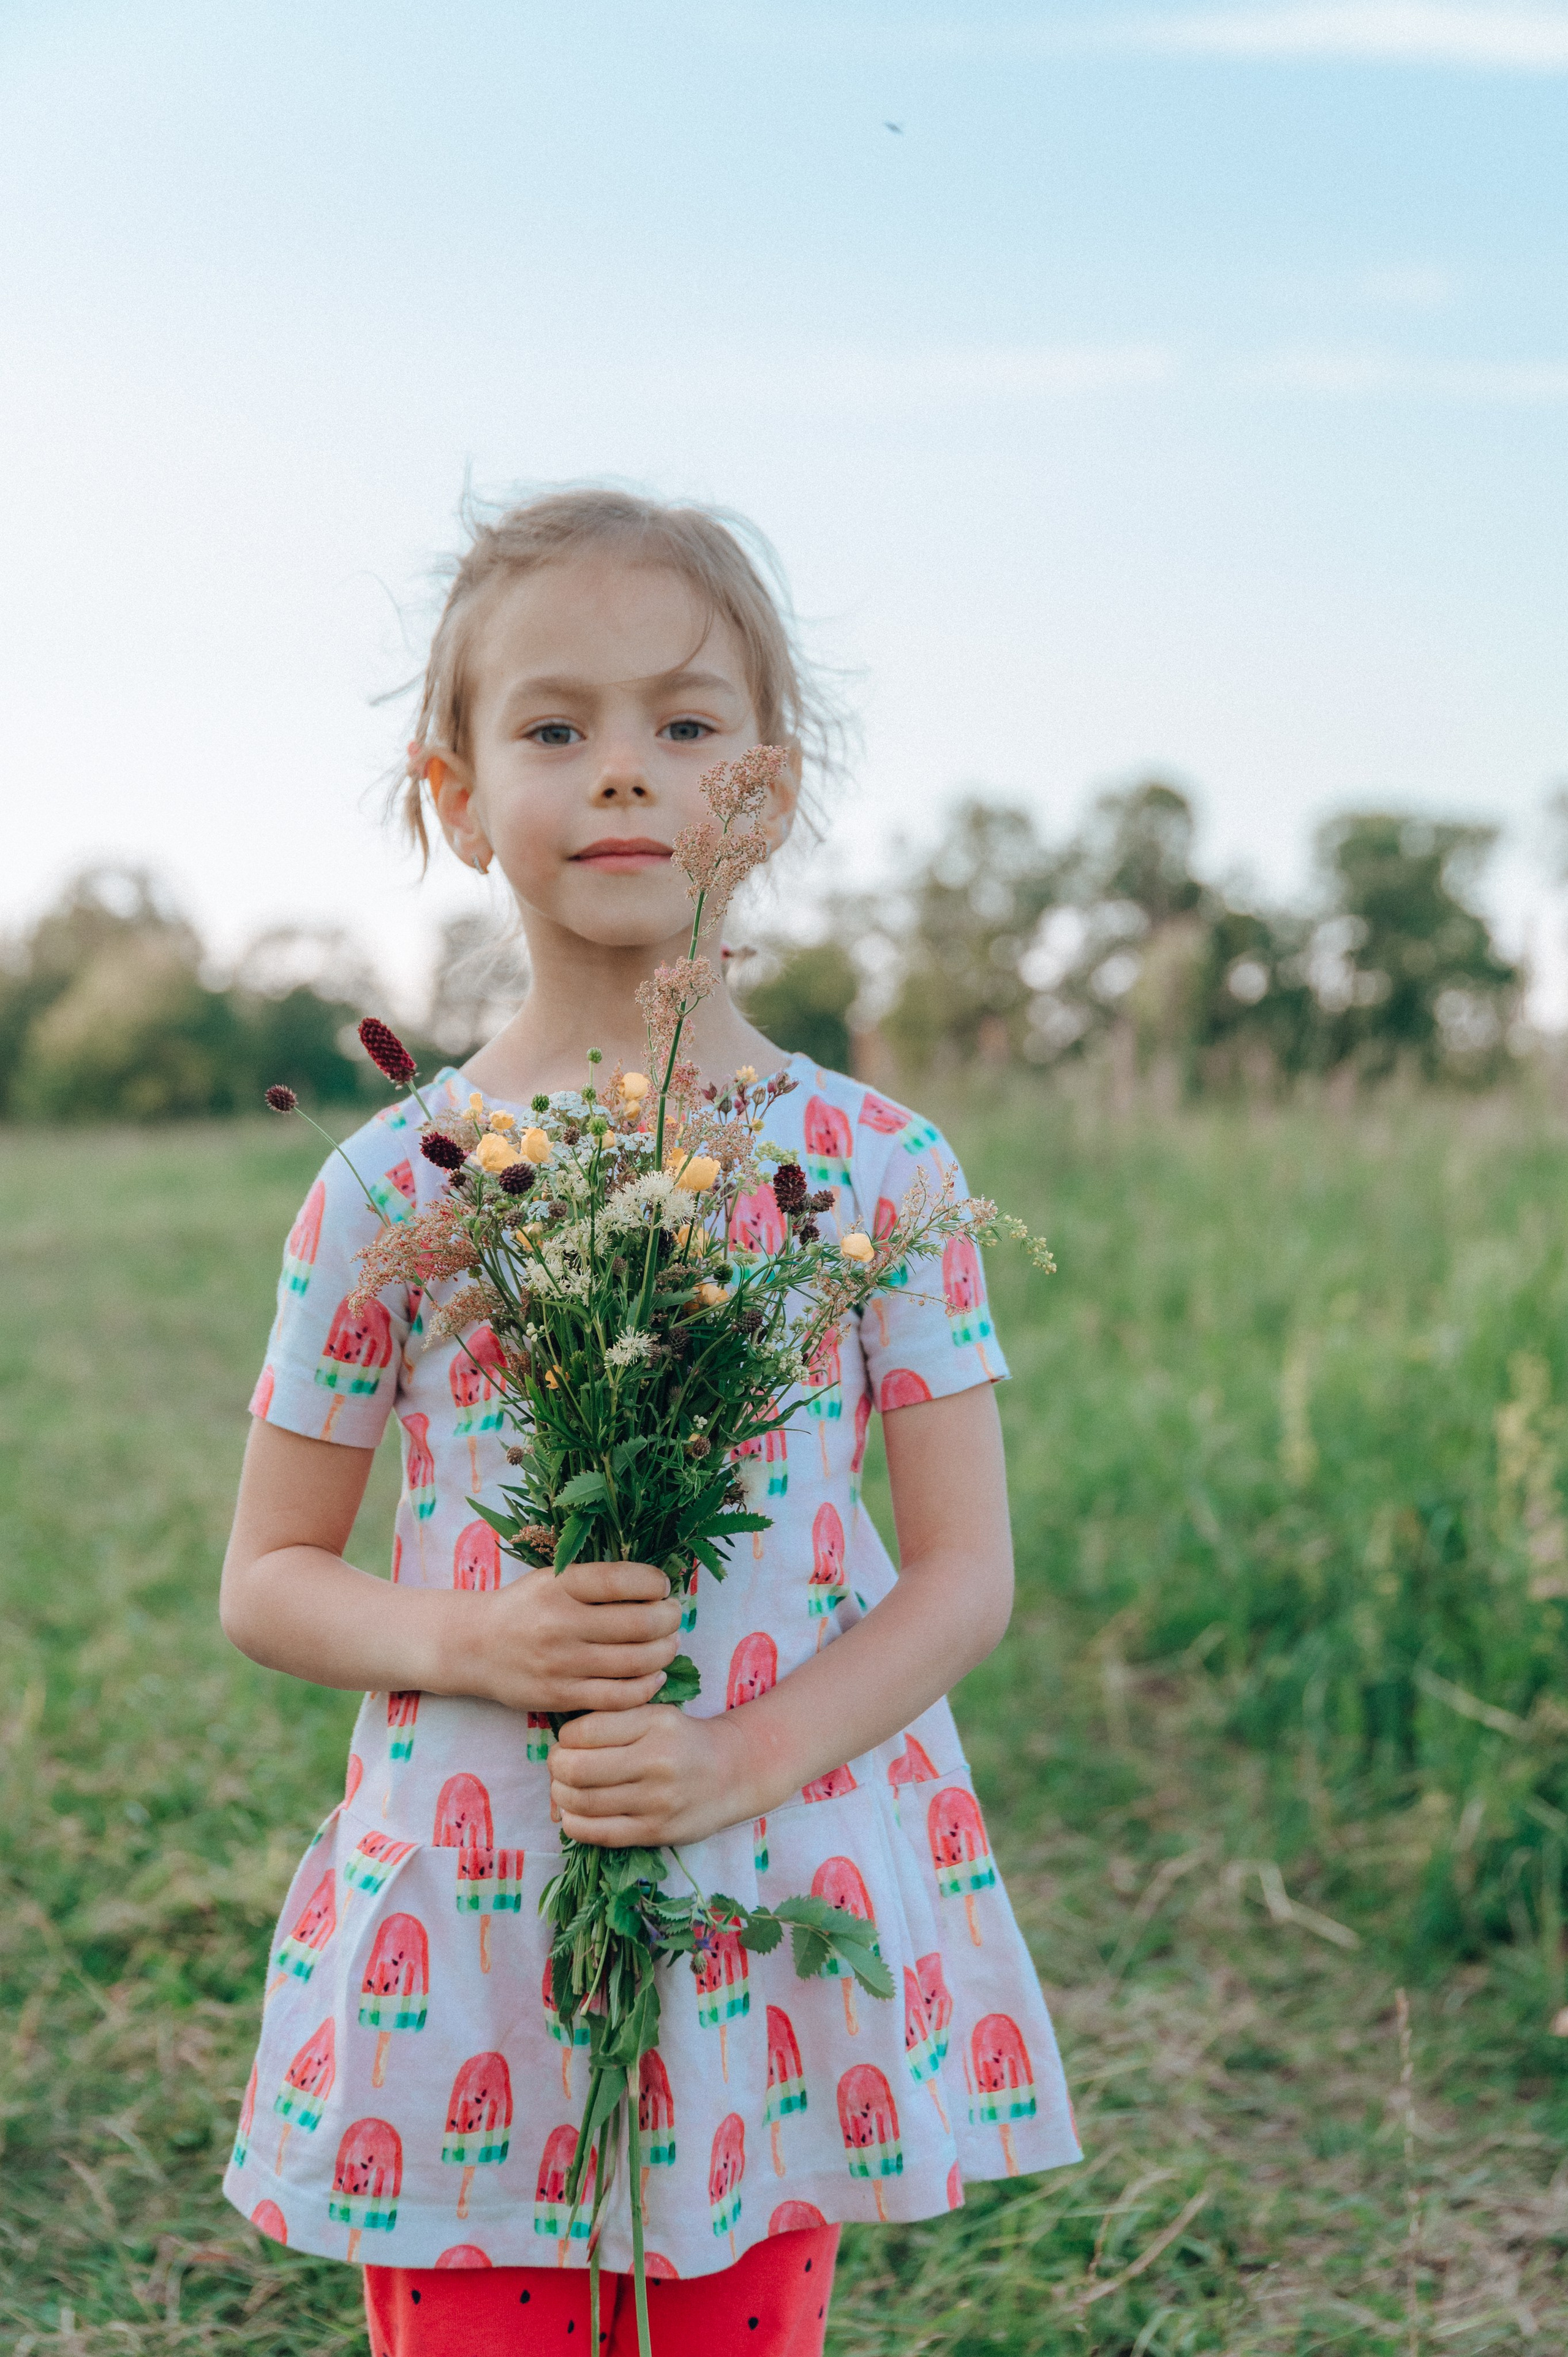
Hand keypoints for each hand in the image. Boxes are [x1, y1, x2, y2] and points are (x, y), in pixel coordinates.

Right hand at [453, 1561, 683, 1716]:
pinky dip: (646, 1686)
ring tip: (669, 1643)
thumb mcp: (553, 1578)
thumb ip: (597, 1580)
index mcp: (559, 1585)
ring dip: (665, 1652)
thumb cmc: (525, 1607)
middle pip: (639, 1624)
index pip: (622, 1579)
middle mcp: (560, 1622)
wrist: (475, 1646)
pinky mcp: (560, 1696)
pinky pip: (618, 1697)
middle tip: (673, 1617)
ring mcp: (560, 1663)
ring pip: (635, 1662)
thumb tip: (657, 1586)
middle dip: (669, 1619)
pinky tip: (654, 1676)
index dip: (654, 1583)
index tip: (662, 1586)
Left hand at [549, 1704, 755, 1847]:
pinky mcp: (655, 1832)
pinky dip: (573, 1823)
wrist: (731, 1774)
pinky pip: (596, 1833)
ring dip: (561, 1796)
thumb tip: (558, 1747)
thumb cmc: (681, 1740)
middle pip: (576, 1768)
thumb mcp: (655, 1714)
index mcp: (654, 1723)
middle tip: (560, 1766)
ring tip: (566, 1789)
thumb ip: (610, 1721)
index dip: (565, 1738)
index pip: (584, 1731)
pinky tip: (575, 1814)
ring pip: (581, 1802)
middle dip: (557, 1767)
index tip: (569, 1741)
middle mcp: (656, 1761)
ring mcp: (656, 1801)